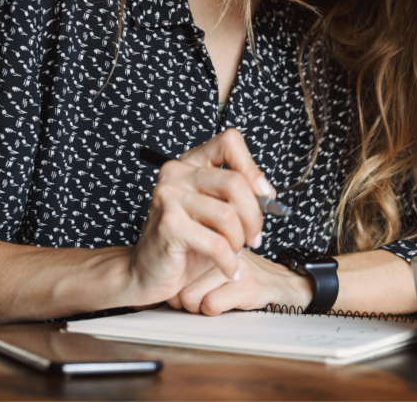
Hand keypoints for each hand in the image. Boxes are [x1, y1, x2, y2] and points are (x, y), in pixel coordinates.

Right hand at [127, 129, 274, 306]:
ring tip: (234, 254)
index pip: (229, 142)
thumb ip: (238, 197)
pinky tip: (228, 269)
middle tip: (254, 237)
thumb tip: (268, 194)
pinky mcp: (169, 225)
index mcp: (189, 163)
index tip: (264, 195)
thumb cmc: (185, 244)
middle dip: (253, 215)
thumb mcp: (215, 213)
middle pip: (235, 182)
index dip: (252, 168)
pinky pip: (217, 243)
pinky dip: (229, 261)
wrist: (148, 273)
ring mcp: (168, 197)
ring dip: (239, 241)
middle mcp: (176, 173)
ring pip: (228, 214)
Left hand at [165, 249, 314, 315]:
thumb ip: (199, 269)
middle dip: (184, 301)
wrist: (292, 285)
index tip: (185, 293)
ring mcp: (236, 268)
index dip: (177, 286)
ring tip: (210, 306)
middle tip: (196, 304)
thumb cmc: (253, 278)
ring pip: (192, 294)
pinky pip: (212, 304)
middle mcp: (224, 251)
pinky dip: (212, 312)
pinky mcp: (249, 286)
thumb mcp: (224, 266)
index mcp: (216, 242)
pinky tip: (225, 307)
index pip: (179, 262)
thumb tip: (169, 288)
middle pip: (180, 282)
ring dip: (197, 309)